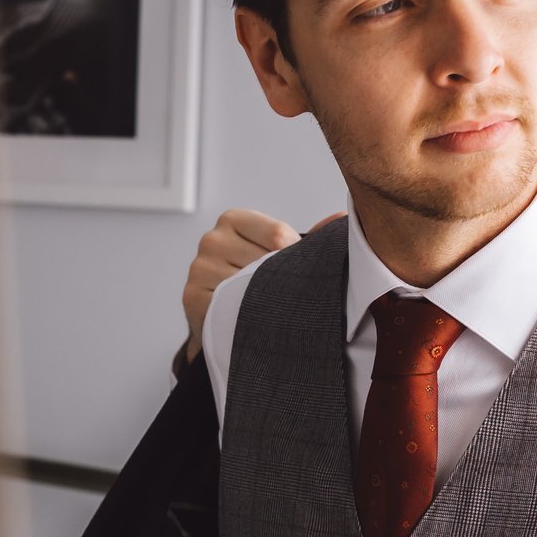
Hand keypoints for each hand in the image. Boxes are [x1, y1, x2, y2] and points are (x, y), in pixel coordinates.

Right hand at [181, 208, 301, 359]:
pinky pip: (233, 305)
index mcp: (233, 219)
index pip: (278, 234)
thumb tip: (344, 218)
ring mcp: (199, 268)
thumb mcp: (280, 253)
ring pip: (251, 286)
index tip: (296, 270)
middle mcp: (211, 239)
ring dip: (267, 299)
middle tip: (287, 294)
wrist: (225, 318)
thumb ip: (310, 238)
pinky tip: (253, 317)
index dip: (295, 257)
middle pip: (266, 261)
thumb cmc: (257, 280)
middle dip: (282, 279)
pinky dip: (249, 314)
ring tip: (269, 306)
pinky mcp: (193, 296)